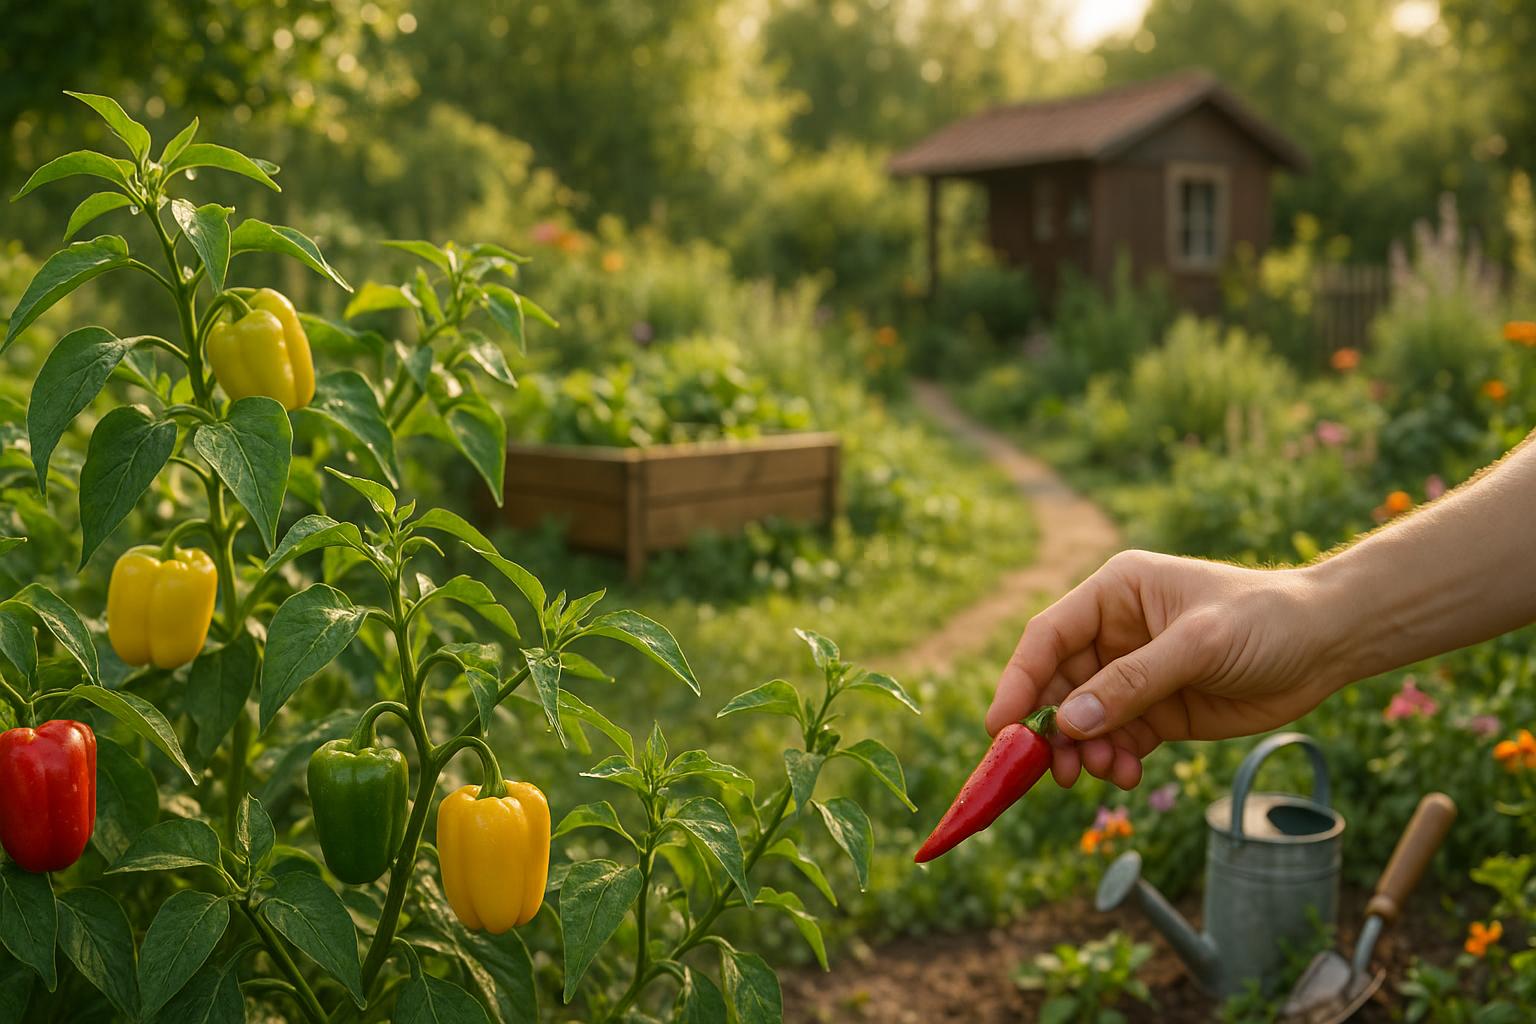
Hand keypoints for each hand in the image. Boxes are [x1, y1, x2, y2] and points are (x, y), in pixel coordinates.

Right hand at [987, 550, 1346, 790]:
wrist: (1331, 643)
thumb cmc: (1266, 620)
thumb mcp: (1198, 645)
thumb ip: (1132, 683)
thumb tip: (1069, 723)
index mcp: (1114, 592)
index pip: (1048, 637)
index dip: (1019, 681)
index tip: (1001, 727)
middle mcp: (1114, 631)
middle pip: (1058, 685)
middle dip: (1053, 729)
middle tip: (1054, 771)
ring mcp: (1134, 673)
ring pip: (1083, 720)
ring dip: (1084, 751)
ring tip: (1104, 772)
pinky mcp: (1157, 710)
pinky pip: (1116, 741)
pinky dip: (1113, 762)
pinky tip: (1129, 775)